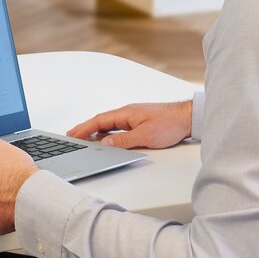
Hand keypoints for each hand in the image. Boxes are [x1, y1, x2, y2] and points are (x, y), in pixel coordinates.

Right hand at [68, 100, 194, 150]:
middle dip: (85, 127)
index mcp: (126, 113)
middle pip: (102, 121)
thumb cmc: (170, 124)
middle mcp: (128, 113)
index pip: (100, 120)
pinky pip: (118, 127)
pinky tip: (104, 138)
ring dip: (95, 130)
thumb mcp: (145, 136)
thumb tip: (105, 144)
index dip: (85, 128)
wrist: (188, 118)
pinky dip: (107, 132)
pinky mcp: (139, 122)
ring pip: (109, 124)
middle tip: (70, 135)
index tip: (72, 135)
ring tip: (82, 137)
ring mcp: (133, 117)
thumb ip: (124, 141)